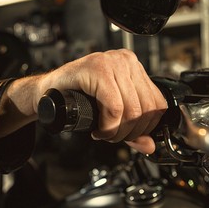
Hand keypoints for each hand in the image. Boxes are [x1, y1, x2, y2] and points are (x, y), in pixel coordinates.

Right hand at [38, 49, 166, 153]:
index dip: (146, 128)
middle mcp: (126, 61)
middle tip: (113, 137)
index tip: (130, 137)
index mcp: (134, 68)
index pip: (158, 103)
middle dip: (130, 133)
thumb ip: (133, 128)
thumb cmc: (78, 98)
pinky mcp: (97, 69)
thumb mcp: (112, 113)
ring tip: (104, 133)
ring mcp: (112, 62)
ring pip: (132, 110)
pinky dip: (108, 125)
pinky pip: (114, 107)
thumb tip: (149, 145)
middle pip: (147, 109)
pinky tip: (99, 129)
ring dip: (117, 132)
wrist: (50, 92)